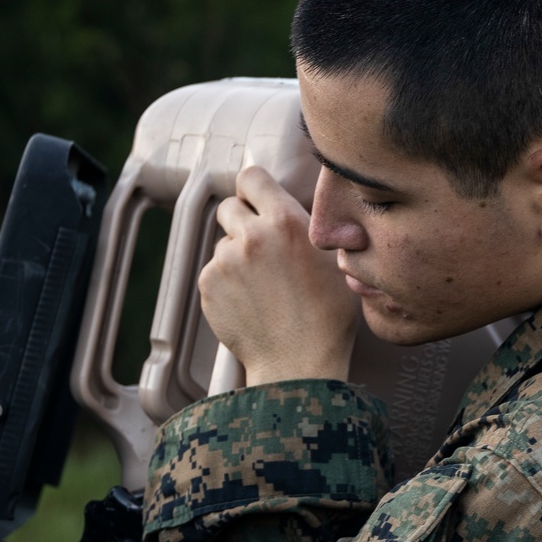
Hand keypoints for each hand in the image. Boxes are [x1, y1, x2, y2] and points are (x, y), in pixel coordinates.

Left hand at [202, 166, 359, 384]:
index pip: (252, 177)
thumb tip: (291, 211)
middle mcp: (251, 236)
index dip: (254, 189)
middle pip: (229, 207)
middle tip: (261, 248)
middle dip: (242, 221)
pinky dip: (226, 283)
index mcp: (285, 222)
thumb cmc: (327, 318)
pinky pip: (214, 272)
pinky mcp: (208, 287)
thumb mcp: (333, 261)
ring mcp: (225, 262)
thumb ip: (305, 229)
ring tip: (262, 287)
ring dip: (236, 257)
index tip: (258, 202)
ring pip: (223, 244)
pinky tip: (249, 303)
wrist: (299, 364)